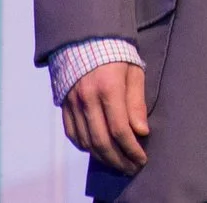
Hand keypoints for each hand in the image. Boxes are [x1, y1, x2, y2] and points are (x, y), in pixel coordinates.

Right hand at [61, 60, 149, 174]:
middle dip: (118, 159)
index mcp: (108, 88)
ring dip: (103, 158)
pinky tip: (97, 151)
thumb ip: (137, 102)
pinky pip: (72, 134)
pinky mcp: (64, 105)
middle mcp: (87, 99)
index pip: (120, 130)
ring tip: (118, 162)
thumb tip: (142, 131)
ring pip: (86, 142)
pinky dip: (85, 147)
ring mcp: (73, 103)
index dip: (132, 149)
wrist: (85, 38)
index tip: (142, 158)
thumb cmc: (116, 53)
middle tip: (131, 167)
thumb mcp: (134, 71)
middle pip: (102, 141)